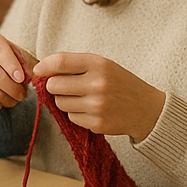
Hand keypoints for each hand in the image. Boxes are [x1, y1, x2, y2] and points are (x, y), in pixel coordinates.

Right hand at [0, 30, 37, 109]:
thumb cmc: (13, 61)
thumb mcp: (23, 57)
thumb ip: (27, 64)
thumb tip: (29, 76)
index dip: (10, 65)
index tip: (21, 79)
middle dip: (8, 85)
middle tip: (22, 95)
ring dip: (1, 96)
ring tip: (14, 101)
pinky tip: (0, 104)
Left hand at [32, 51, 164, 141]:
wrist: (147, 109)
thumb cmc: (119, 83)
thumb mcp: (102, 65)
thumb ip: (74, 65)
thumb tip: (41, 70)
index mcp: (99, 64)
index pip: (60, 62)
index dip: (44, 66)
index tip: (38, 71)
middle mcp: (98, 84)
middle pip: (53, 85)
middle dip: (54, 86)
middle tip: (66, 87)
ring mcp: (98, 105)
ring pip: (60, 103)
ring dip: (65, 101)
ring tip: (82, 98)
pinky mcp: (97, 123)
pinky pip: (71, 117)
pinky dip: (76, 114)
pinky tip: (91, 110)